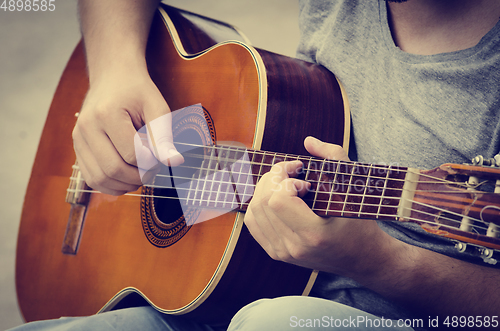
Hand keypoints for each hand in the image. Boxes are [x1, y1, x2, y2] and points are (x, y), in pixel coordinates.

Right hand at [72, 68, 182, 194]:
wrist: (113, 77)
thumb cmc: (136, 91)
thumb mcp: (156, 107)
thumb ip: (164, 136)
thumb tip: (175, 161)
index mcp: (106, 114)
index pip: (132, 154)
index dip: (151, 162)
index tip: (161, 156)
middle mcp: (86, 127)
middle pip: (113, 169)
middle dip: (139, 176)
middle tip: (153, 169)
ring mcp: (78, 139)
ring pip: (100, 179)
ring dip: (125, 185)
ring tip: (141, 172)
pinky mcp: (77, 148)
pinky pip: (92, 179)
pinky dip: (112, 185)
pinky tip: (127, 176)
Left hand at [245, 137, 399, 275]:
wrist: (361, 258)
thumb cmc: (359, 221)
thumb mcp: (354, 186)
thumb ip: (334, 156)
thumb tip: (307, 140)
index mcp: (314, 234)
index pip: (278, 200)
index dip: (287, 182)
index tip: (306, 181)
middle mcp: (294, 247)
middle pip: (262, 202)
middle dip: (274, 178)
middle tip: (293, 172)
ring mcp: (282, 253)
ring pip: (254, 210)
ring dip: (266, 188)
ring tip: (286, 182)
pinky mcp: (276, 253)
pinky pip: (253, 222)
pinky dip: (260, 203)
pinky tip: (278, 196)